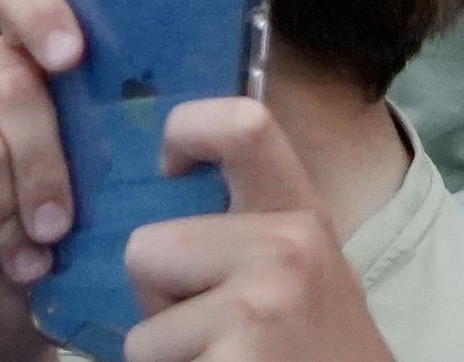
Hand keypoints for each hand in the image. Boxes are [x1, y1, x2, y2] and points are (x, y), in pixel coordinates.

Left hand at [120, 101, 397, 361]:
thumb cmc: (321, 355)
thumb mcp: (303, 278)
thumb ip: (247, 236)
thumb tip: (158, 210)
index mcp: (302, 217)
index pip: (244, 125)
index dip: (185, 129)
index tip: (169, 169)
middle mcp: (287, 249)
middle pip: (146, 249)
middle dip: (158, 303)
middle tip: (214, 336)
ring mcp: (260, 307)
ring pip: (142, 332)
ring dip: (168, 359)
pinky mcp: (236, 359)